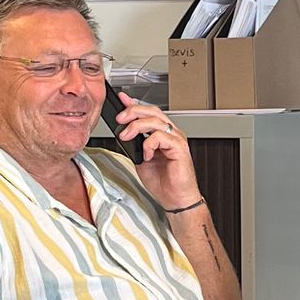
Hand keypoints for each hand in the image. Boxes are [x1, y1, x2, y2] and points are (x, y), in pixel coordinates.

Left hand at [113, 93, 199, 212]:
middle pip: (152, 111)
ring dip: (136, 126)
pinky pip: (160, 137)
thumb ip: (134, 144)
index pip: (148, 113)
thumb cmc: (163, 182)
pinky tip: (146, 155)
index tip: (121, 100)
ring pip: (155, 121)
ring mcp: (177, 139)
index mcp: (163, 134)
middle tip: (120, 119)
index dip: (134, 104)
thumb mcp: (141, 159)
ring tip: (126, 136)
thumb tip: (123, 133)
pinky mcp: (180, 148)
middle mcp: (171, 134)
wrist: (175, 199)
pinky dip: (148, 144)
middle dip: (133, 111)